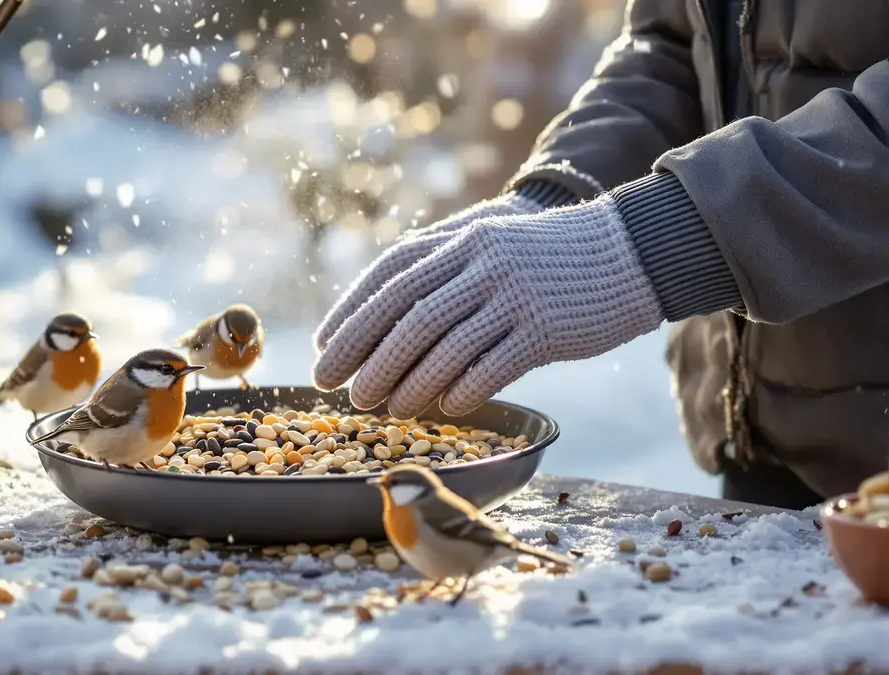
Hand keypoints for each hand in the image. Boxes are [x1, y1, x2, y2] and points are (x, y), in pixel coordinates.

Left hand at [311, 196, 664, 418]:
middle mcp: (480, 261)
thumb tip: (389, 316)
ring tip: (381, 407)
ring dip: (403, 381)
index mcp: (462, 238)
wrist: (629, 249)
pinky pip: (489, 366)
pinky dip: (460, 390)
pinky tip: (443, 409)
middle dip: (361, 353)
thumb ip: (444, 268)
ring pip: (440, 344)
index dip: (349, 311)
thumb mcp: (491, 243)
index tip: (323, 345)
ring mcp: (512, 294)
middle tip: (333, 385)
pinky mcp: (543, 328)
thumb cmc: (549, 256)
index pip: (389, 275)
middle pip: (404, 312)